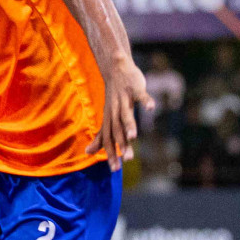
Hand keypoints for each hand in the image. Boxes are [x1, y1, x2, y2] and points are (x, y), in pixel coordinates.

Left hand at [86, 55, 153, 170]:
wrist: (115, 70)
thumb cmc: (113, 98)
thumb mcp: (107, 118)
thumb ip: (99, 136)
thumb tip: (87, 153)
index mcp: (109, 120)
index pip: (108, 140)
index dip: (110, 154)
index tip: (114, 170)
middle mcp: (115, 111)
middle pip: (117, 130)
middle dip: (121, 145)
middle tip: (127, 160)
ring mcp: (124, 100)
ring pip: (126, 115)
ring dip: (130, 125)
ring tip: (134, 137)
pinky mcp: (135, 89)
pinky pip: (141, 96)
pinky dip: (146, 101)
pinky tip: (151, 108)